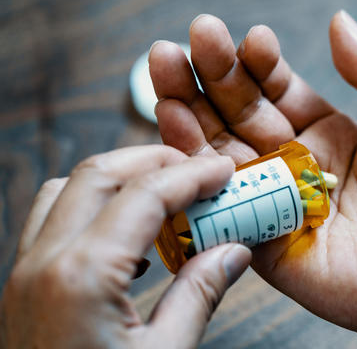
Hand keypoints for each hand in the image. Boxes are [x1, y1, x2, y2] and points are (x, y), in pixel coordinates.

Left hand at [0, 146, 251, 347]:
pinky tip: (131, 237)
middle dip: (152, 161)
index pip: (145, 194)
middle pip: (98, 173)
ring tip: (166, 192)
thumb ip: (200, 294)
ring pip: (67, 189)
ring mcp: (25, 272)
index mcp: (83, 275)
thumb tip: (235, 251)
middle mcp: (45, 262)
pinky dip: (94, 207)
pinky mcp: (23, 287)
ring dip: (118, 179)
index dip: (192, 175)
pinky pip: (53, 221)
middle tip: (198, 170)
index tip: (224, 169)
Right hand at [148, 11, 356, 345]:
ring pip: (221, 153)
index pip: (278, 92)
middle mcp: (297, 166)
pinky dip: (194, 169)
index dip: (258, 65)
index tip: (247, 38)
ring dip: (190, 112)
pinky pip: (223, 204)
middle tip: (184, 41)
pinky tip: (174, 128)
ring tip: (164, 70)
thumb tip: (341, 21)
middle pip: (240, 115)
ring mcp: (278, 204)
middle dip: (211, 77)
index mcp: (330, 136)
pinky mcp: (266, 243)